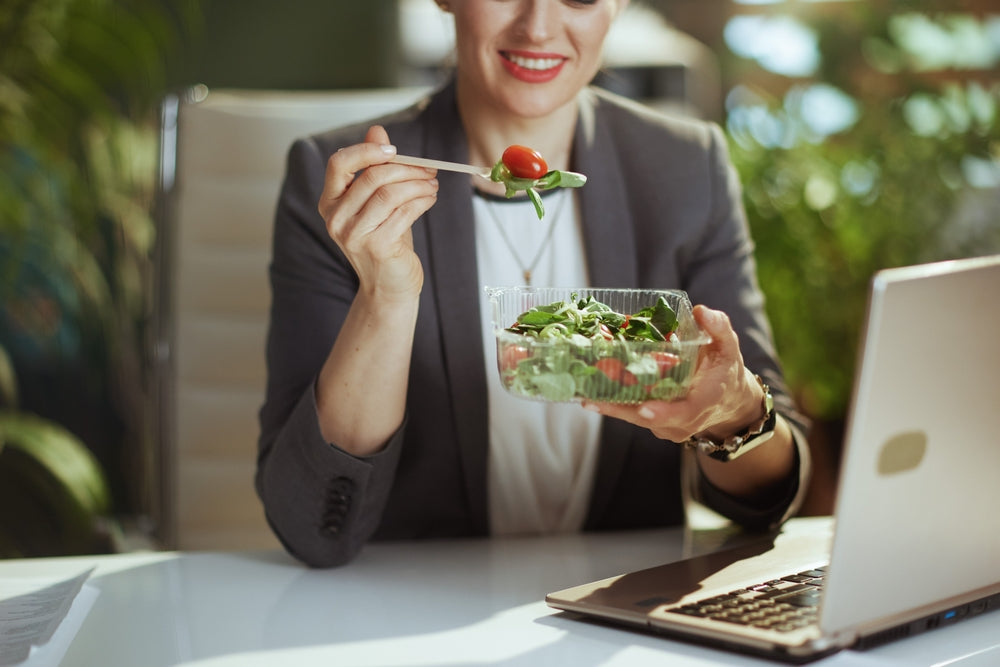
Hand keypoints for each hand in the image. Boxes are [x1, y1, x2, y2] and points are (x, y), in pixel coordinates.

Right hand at [318, 125, 439, 301]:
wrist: (390, 286)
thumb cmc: (385, 240)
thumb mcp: (377, 202)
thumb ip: (373, 167)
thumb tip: (377, 130)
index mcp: (330, 202)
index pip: (338, 164)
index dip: (366, 150)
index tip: (394, 149)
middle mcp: (335, 218)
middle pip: (371, 177)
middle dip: (406, 168)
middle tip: (429, 168)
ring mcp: (353, 235)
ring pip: (390, 194)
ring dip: (418, 184)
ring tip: (432, 184)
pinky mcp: (376, 247)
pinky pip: (404, 212)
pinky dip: (422, 200)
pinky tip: (430, 199)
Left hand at [583, 305, 764, 442]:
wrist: (725, 400)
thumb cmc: (725, 371)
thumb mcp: (728, 348)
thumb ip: (719, 329)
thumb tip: (702, 312)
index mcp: (704, 402)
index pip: (685, 412)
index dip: (665, 412)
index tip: (646, 409)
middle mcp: (683, 420)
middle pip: (648, 418)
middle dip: (620, 409)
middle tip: (592, 399)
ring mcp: (665, 424)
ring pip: (634, 416)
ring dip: (609, 405)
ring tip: (583, 393)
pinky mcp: (652, 421)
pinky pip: (630, 412)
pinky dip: (611, 401)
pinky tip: (587, 390)